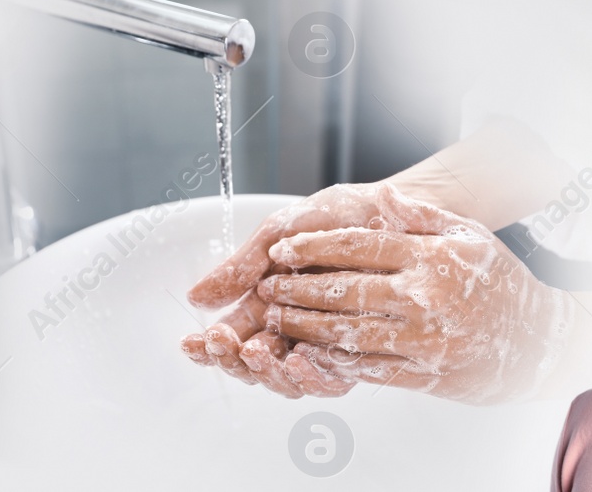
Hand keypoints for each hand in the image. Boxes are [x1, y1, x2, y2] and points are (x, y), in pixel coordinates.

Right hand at [181, 182, 466, 397]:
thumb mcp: (280, 233)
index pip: (232, 337)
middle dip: (231, 360)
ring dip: (265, 371)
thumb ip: (241, 267)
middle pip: (254, 365)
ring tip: (253, 349)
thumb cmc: (340, 215)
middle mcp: (294, 329)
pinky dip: (310, 375)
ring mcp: (324, 343)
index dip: (209, 346)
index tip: (193, 341)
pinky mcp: (358, 354)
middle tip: (221, 342)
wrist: (398, 210)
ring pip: (286, 380)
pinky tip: (296, 356)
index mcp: (268, 303)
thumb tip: (196, 298)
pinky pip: (330, 381)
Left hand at [262, 222, 570, 403]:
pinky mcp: (425, 375)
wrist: (541, 341)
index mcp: (433, 256)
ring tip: (275, 318)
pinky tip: (305, 351)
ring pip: (346, 332)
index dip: (311, 248)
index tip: (282, 250)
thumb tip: (381, 198)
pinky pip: (366, 368)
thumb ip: (422, 217)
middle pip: (343, 290)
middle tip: (266, 287)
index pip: (357, 247)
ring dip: (302, 326)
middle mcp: (426, 296)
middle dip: (295, 289)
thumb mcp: (470, 236)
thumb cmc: (500, 285)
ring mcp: (424, 339)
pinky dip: (330, 361)